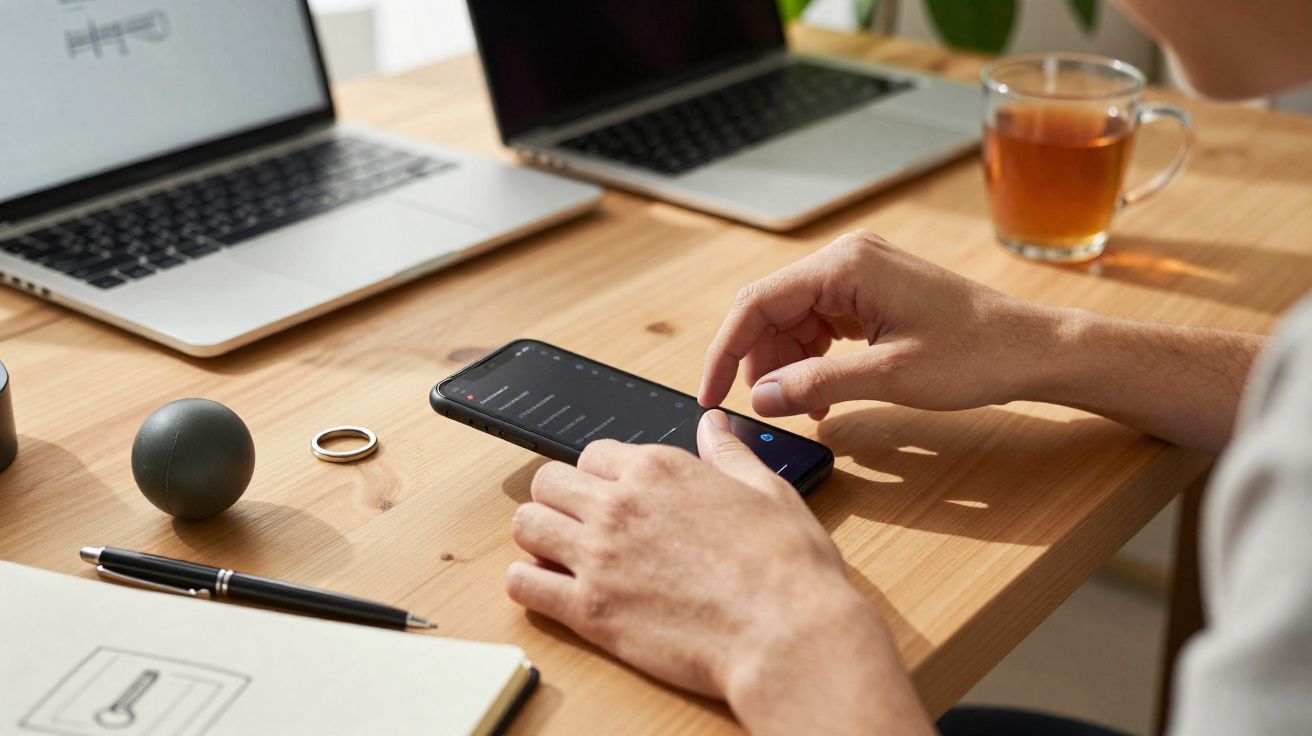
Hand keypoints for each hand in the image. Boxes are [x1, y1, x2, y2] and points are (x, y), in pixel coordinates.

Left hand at [507, 411, 932, 734]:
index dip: (600, 475)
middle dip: (560, 500)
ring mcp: (598, 556)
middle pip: (548, 482)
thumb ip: (728, 454)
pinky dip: (529, 586)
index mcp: (659, 468)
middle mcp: (619, 504)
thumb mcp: (767, 490)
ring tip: (562, 556)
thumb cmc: (787, 567)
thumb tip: (713, 424)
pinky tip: (552, 592)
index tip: (611, 495)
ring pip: (527, 525)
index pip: (593, 453)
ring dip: (539, 537)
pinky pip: (523, 585)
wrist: (785, 635)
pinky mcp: (589, 610)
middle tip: (580, 525)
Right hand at [698, 230, 1057, 418]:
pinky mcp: (873, 295)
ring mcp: (861, 276)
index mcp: (846, 265)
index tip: (711, 393)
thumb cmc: (975, 355)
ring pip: (794, 320)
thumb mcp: (889, 377)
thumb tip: (759, 397)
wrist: (1033, 349)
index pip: (758, 302)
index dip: (725, 350)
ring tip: (799, 406)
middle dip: (757, 360)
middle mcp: (848, 260)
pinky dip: (812, 360)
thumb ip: (816, 384)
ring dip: (785, 364)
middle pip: (771, 309)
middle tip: (760, 408)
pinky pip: (821, 325)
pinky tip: (820, 393)